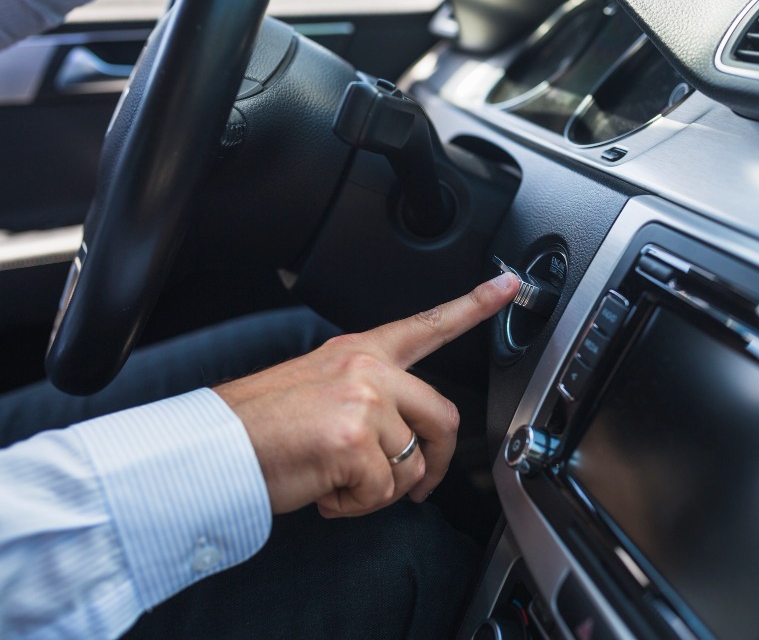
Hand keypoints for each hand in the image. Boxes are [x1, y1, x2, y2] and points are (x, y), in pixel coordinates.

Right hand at [214, 272, 519, 516]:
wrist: (214, 447)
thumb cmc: (259, 424)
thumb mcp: (318, 389)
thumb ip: (369, 400)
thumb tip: (404, 440)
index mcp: (360, 353)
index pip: (427, 325)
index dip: (474, 305)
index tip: (509, 286)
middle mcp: (368, 371)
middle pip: (443, 418)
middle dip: (436, 464)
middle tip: (417, 487)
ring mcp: (364, 403)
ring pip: (412, 465)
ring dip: (380, 491)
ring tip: (338, 484)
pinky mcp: (354, 441)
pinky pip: (382, 492)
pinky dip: (356, 506)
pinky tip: (326, 493)